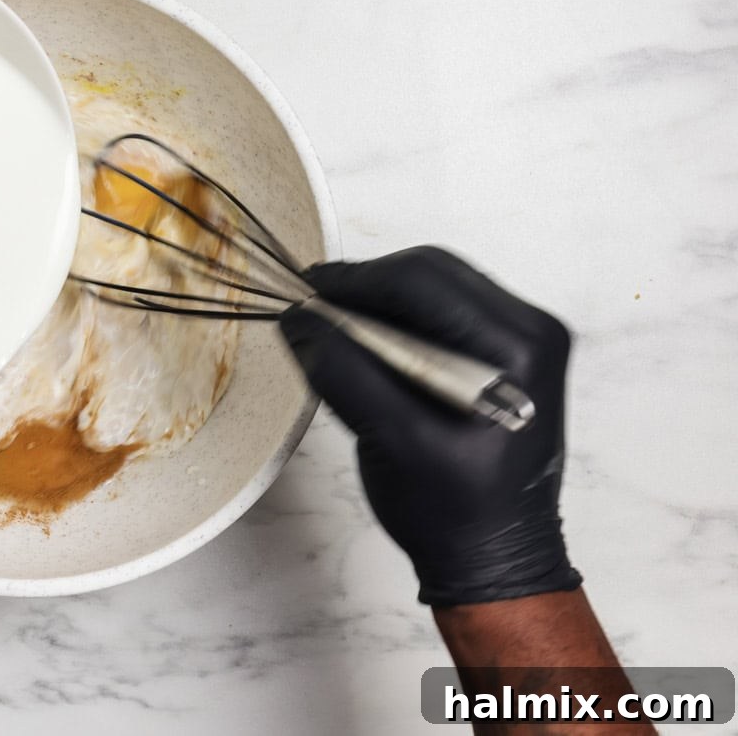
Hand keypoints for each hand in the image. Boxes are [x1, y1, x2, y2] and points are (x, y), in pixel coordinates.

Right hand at [279, 246, 581, 605]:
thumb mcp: (390, 441)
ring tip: (335, 327)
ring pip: (437, 286)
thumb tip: (298, 319)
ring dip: (381, 301)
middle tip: (314, 308)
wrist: (495, 557)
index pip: (422, 282)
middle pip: (432, 273)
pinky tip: (370, 345)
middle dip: (366, 286)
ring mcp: (525, 339)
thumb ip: (343, 373)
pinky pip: (446, 312)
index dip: (355, 280)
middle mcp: (532, 330)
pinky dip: (401, 320)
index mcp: (519, 348)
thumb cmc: (452, 511)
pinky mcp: (510, 352)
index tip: (305, 293)